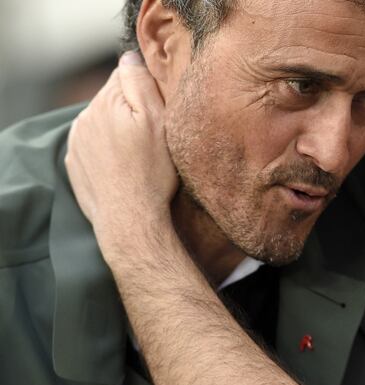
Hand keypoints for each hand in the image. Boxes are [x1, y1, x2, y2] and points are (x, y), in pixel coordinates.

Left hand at [65, 51, 174, 248]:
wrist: (130, 218)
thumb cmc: (151, 172)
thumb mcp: (159, 121)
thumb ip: (141, 83)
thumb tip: (129, 57)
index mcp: (107, 101)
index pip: (126, 74)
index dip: (147, 88)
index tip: (161, 107)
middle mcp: (86, 116)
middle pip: (113, 98)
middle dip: (131, 108)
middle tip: (154, 134)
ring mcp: (78, 140)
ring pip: (103, 121)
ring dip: (119, 128)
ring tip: (140, 153)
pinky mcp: (76, 162)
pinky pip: (95, 145)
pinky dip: (109, 149)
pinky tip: (124, 165)